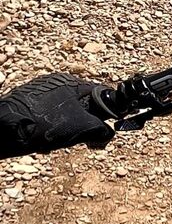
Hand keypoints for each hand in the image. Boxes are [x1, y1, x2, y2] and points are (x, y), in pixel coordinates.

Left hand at [0, 74, 114, 158]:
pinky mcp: (25, 104)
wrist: (5, 131)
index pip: (99, 93)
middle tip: (79, 137)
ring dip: (65, 128)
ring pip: (63, 113)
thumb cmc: (45, 125)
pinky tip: (43, 141)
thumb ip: (102, 129)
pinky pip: (47, 117)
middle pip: (80, 104)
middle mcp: (54, 83)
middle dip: (82, 123)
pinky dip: (49, 129)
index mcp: (70, 82)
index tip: (104, 126)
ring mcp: (38, 93)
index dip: (105, 111)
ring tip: (57, 141)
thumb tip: (109, 133)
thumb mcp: (83, 128)